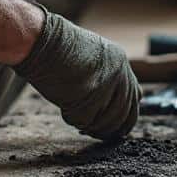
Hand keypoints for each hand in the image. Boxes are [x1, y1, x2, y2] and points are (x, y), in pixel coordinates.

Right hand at [13, 7, 140, 139]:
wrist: (42, 41)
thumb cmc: (58, 49)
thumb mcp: (91, 57)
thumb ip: (106, 76)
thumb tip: (116, 104)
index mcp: (120, 62)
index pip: (134, 97)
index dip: (125, 117)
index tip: (116, 129)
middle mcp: (119, 73)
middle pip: (124, 114)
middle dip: (111, 130)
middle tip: (96, 135)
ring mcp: (107, 85)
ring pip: (106, 122)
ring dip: (90, 125)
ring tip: (74, 115)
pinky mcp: (92, 97)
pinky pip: (85, 121)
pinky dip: (72, 118)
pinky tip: (64, 106)